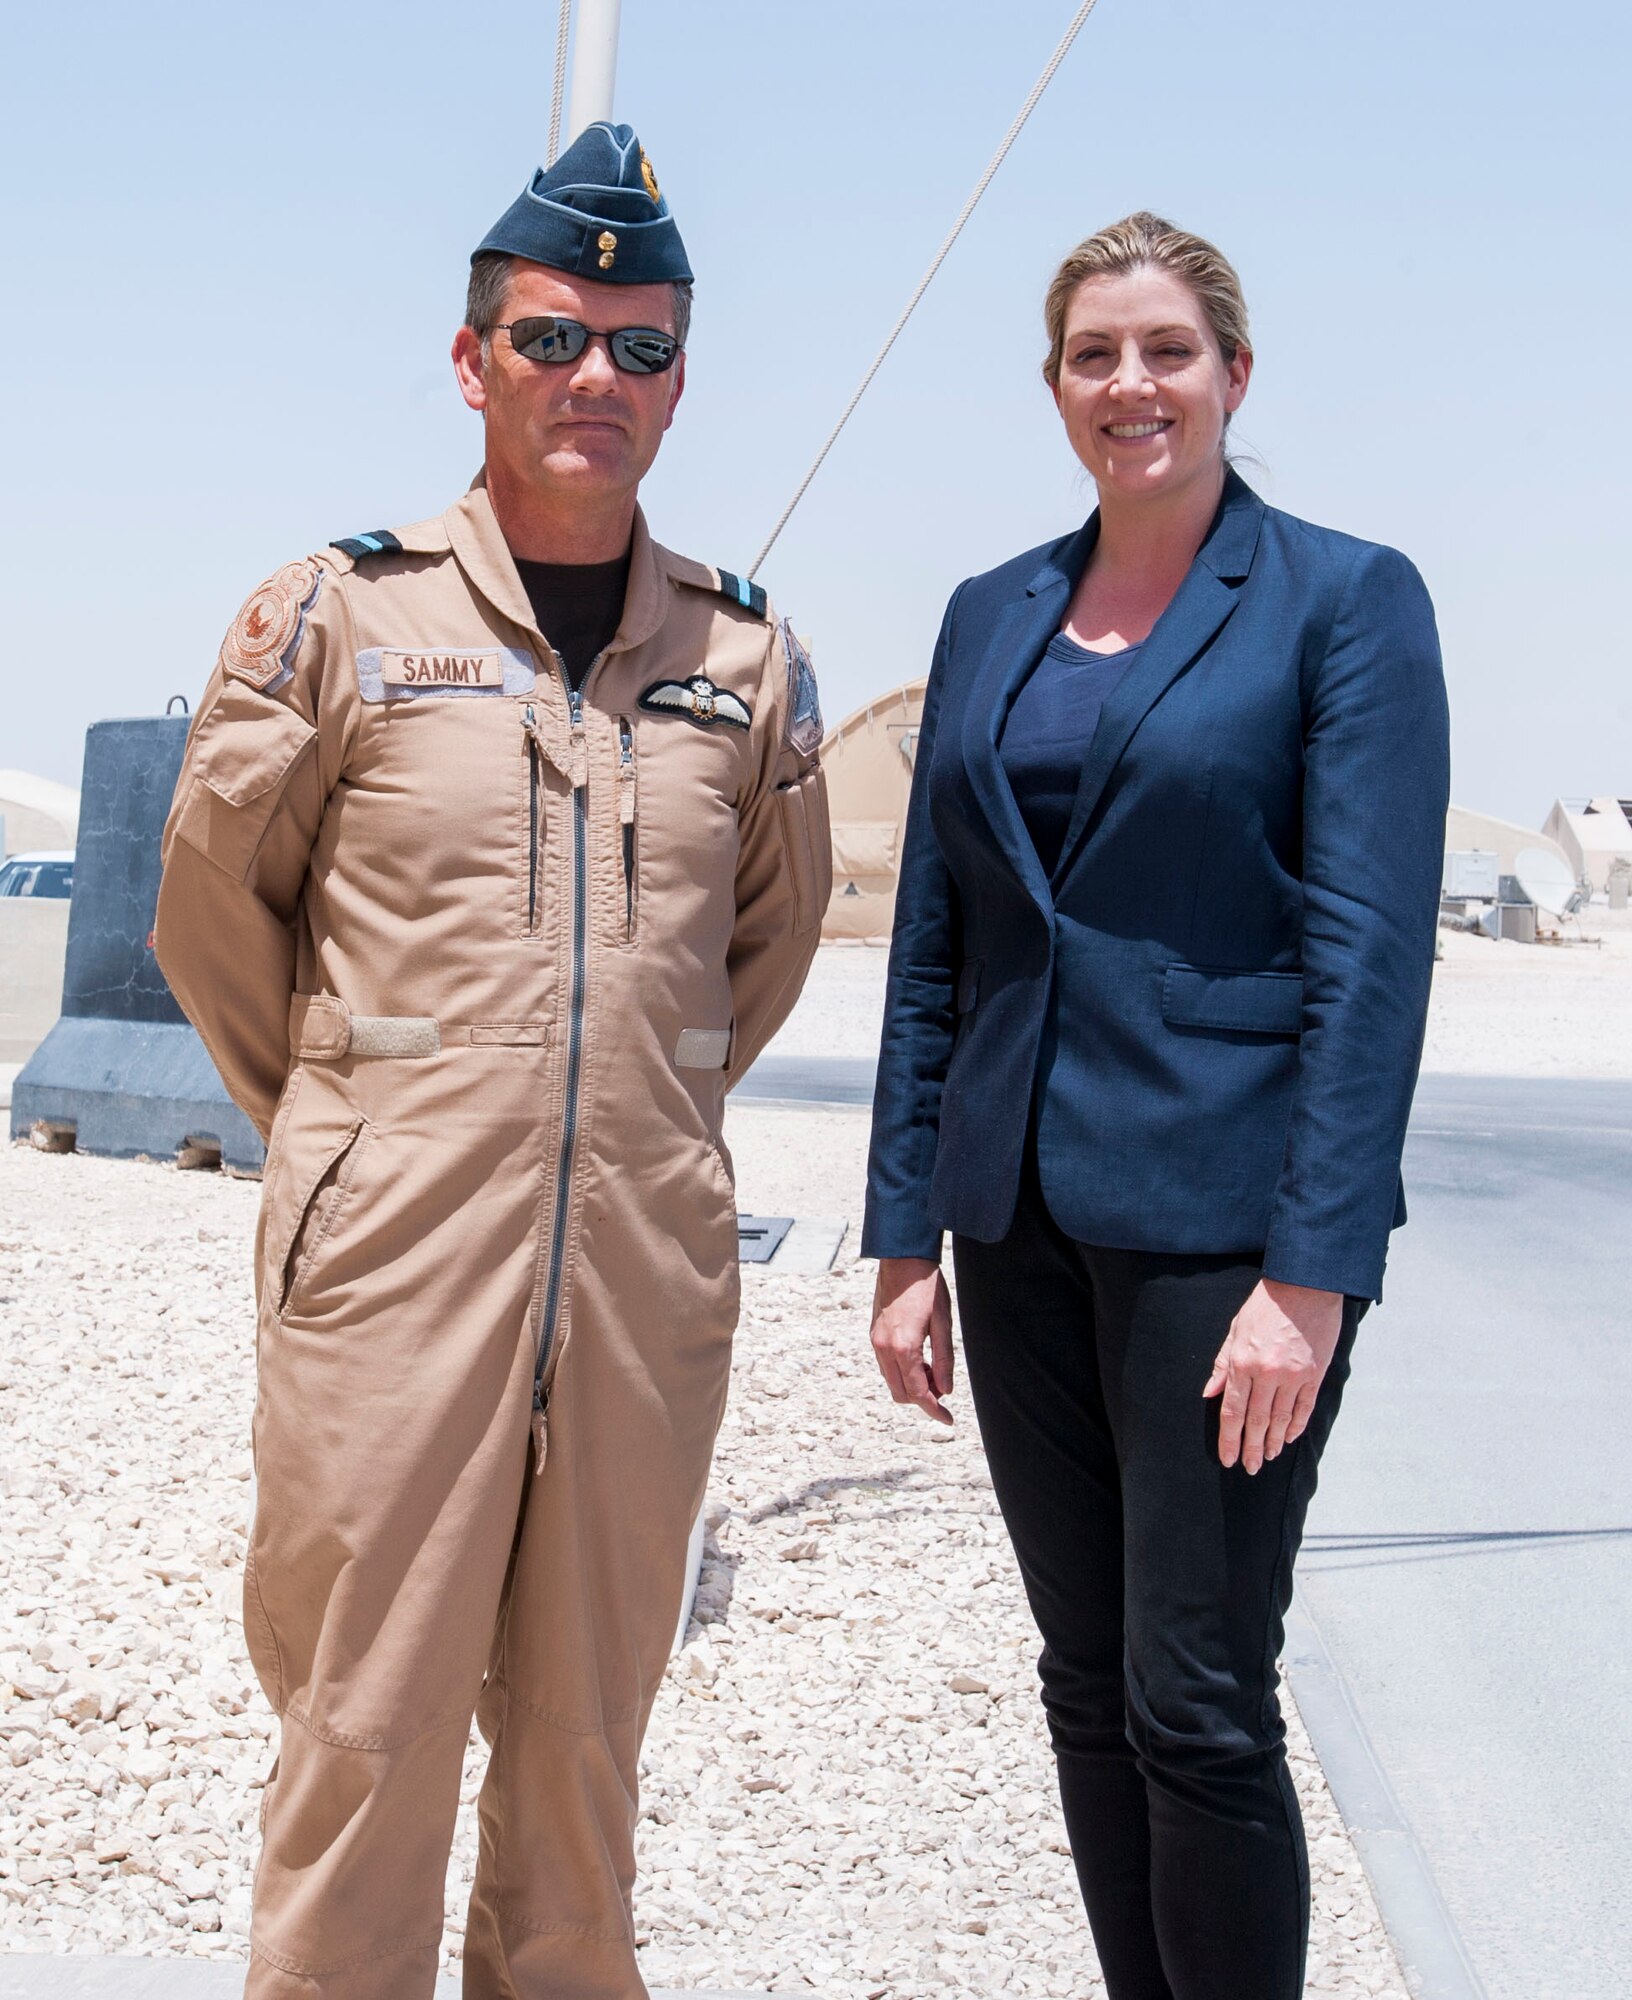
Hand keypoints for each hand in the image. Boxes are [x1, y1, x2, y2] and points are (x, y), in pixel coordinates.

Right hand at [870, 1257, 954, 1424]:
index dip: (934, 1410)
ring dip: (912, 1385)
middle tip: (943, 1388)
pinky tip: (919, 1359)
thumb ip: (944, 1359)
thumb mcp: (943, 1323)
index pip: (918, 1393)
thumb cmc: (927, 1287)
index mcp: (903, 1347)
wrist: (902, 1259)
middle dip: (923, 1399)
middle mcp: (884, 1348)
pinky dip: (902, 1372)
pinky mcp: (874, 1334)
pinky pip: (886, 1366)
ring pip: (891, 1382)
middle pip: (901, 1394)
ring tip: (933, 1369)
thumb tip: (946, 1389)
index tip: (948, 1420)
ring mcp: (875, 1342)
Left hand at [1203, 1279, 1342, 1473]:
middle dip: (1250, 1448)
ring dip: (1272, 1442)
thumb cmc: (1266, 1305)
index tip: (1228, 1458)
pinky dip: (1296, 1426)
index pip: (1233, 1412)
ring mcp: (1293, 1376)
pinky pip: (1304, 1407)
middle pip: (1256, 1421)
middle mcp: (1267, 1374)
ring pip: (1280, 1419)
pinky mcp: (1314, 1374)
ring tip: (1266, 1458)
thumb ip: (1223, 1364)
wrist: (1306, 1286)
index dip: (1229, 1439)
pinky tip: (1288, 1438)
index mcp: (1242, 1363)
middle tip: (1249, 1468)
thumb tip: (1209, 1392)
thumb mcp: (1235, 1329)